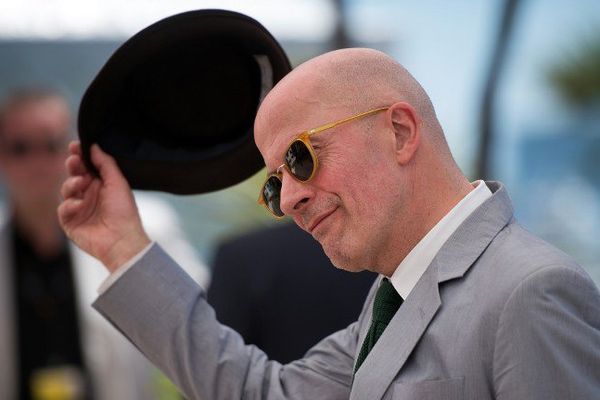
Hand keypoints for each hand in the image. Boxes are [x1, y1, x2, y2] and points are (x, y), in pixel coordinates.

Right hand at [58, 142, 149, 271]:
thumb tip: (94, 147)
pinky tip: (80, 205)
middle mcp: (90, 195)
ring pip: (66, 189)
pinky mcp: (71, 222)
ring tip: (82, 183)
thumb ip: (106, 164)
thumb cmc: (125, 214)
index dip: (80, 156)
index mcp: (102, 186)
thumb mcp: (118, 183)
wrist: (122, 240)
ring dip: (72, 184)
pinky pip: (63, 209)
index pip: (87, 167)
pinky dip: (70, 204)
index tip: (76, 146)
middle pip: (75, 175)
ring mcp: (79, 209)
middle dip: (73, 166)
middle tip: (74, 160)